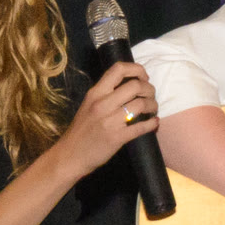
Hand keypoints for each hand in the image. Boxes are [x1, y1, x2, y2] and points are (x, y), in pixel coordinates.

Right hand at [55, 61, 158, 176]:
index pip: (118, 69)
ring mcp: (110, 121)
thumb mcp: (88, 105)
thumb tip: (130, 85)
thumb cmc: (81, 130)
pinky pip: (141, 127)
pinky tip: (154, 123)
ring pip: (141, 104)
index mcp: (95, 93)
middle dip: (149, 89)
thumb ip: (106, 94)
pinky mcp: (117, 138)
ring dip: (153, 105)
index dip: (137, 69)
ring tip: (152, 110)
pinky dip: (152, 123)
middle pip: (135, 85)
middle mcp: (102, 103)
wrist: (70, 155)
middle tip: (150, 96)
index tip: (143, 78)